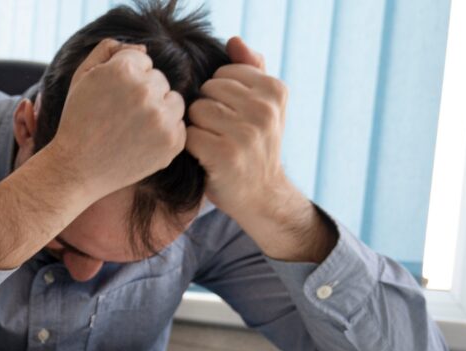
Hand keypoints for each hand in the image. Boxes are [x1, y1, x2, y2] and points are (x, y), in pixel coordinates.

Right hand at [46, 38, 187, 202]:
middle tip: (118, 116)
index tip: (110, 97)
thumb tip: (144, 48)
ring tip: (131, 128)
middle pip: (160, 80)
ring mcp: (161, 119)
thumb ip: (109, 51)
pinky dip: (163, 133)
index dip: (125, 79)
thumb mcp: (82, 77)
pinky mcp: (172, 142)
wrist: (76, 169)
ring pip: (174, 101)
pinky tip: (140, 142)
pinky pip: (178, 125)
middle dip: (142, 94)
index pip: (142, 60)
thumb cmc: (78, 120)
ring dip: (158, 111)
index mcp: (123, 70)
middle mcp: (145, 91)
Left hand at [185, 36, 335, 261]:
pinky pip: (189, 135)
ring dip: (197, 128)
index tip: (232, 114)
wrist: (261, 194)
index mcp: (275, 90)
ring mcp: (246, 133)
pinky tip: (205, 156)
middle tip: (220, 131)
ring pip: (196, 111)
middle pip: (207, 89)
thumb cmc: (255, 144)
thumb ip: (251, 69)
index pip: (223, 72)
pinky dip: (191, 146)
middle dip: (206, 109)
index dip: (218, 93)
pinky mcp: (225, 155)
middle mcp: (265, 109)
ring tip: (213, 142)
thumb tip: (234, 41)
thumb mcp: (263, 104)